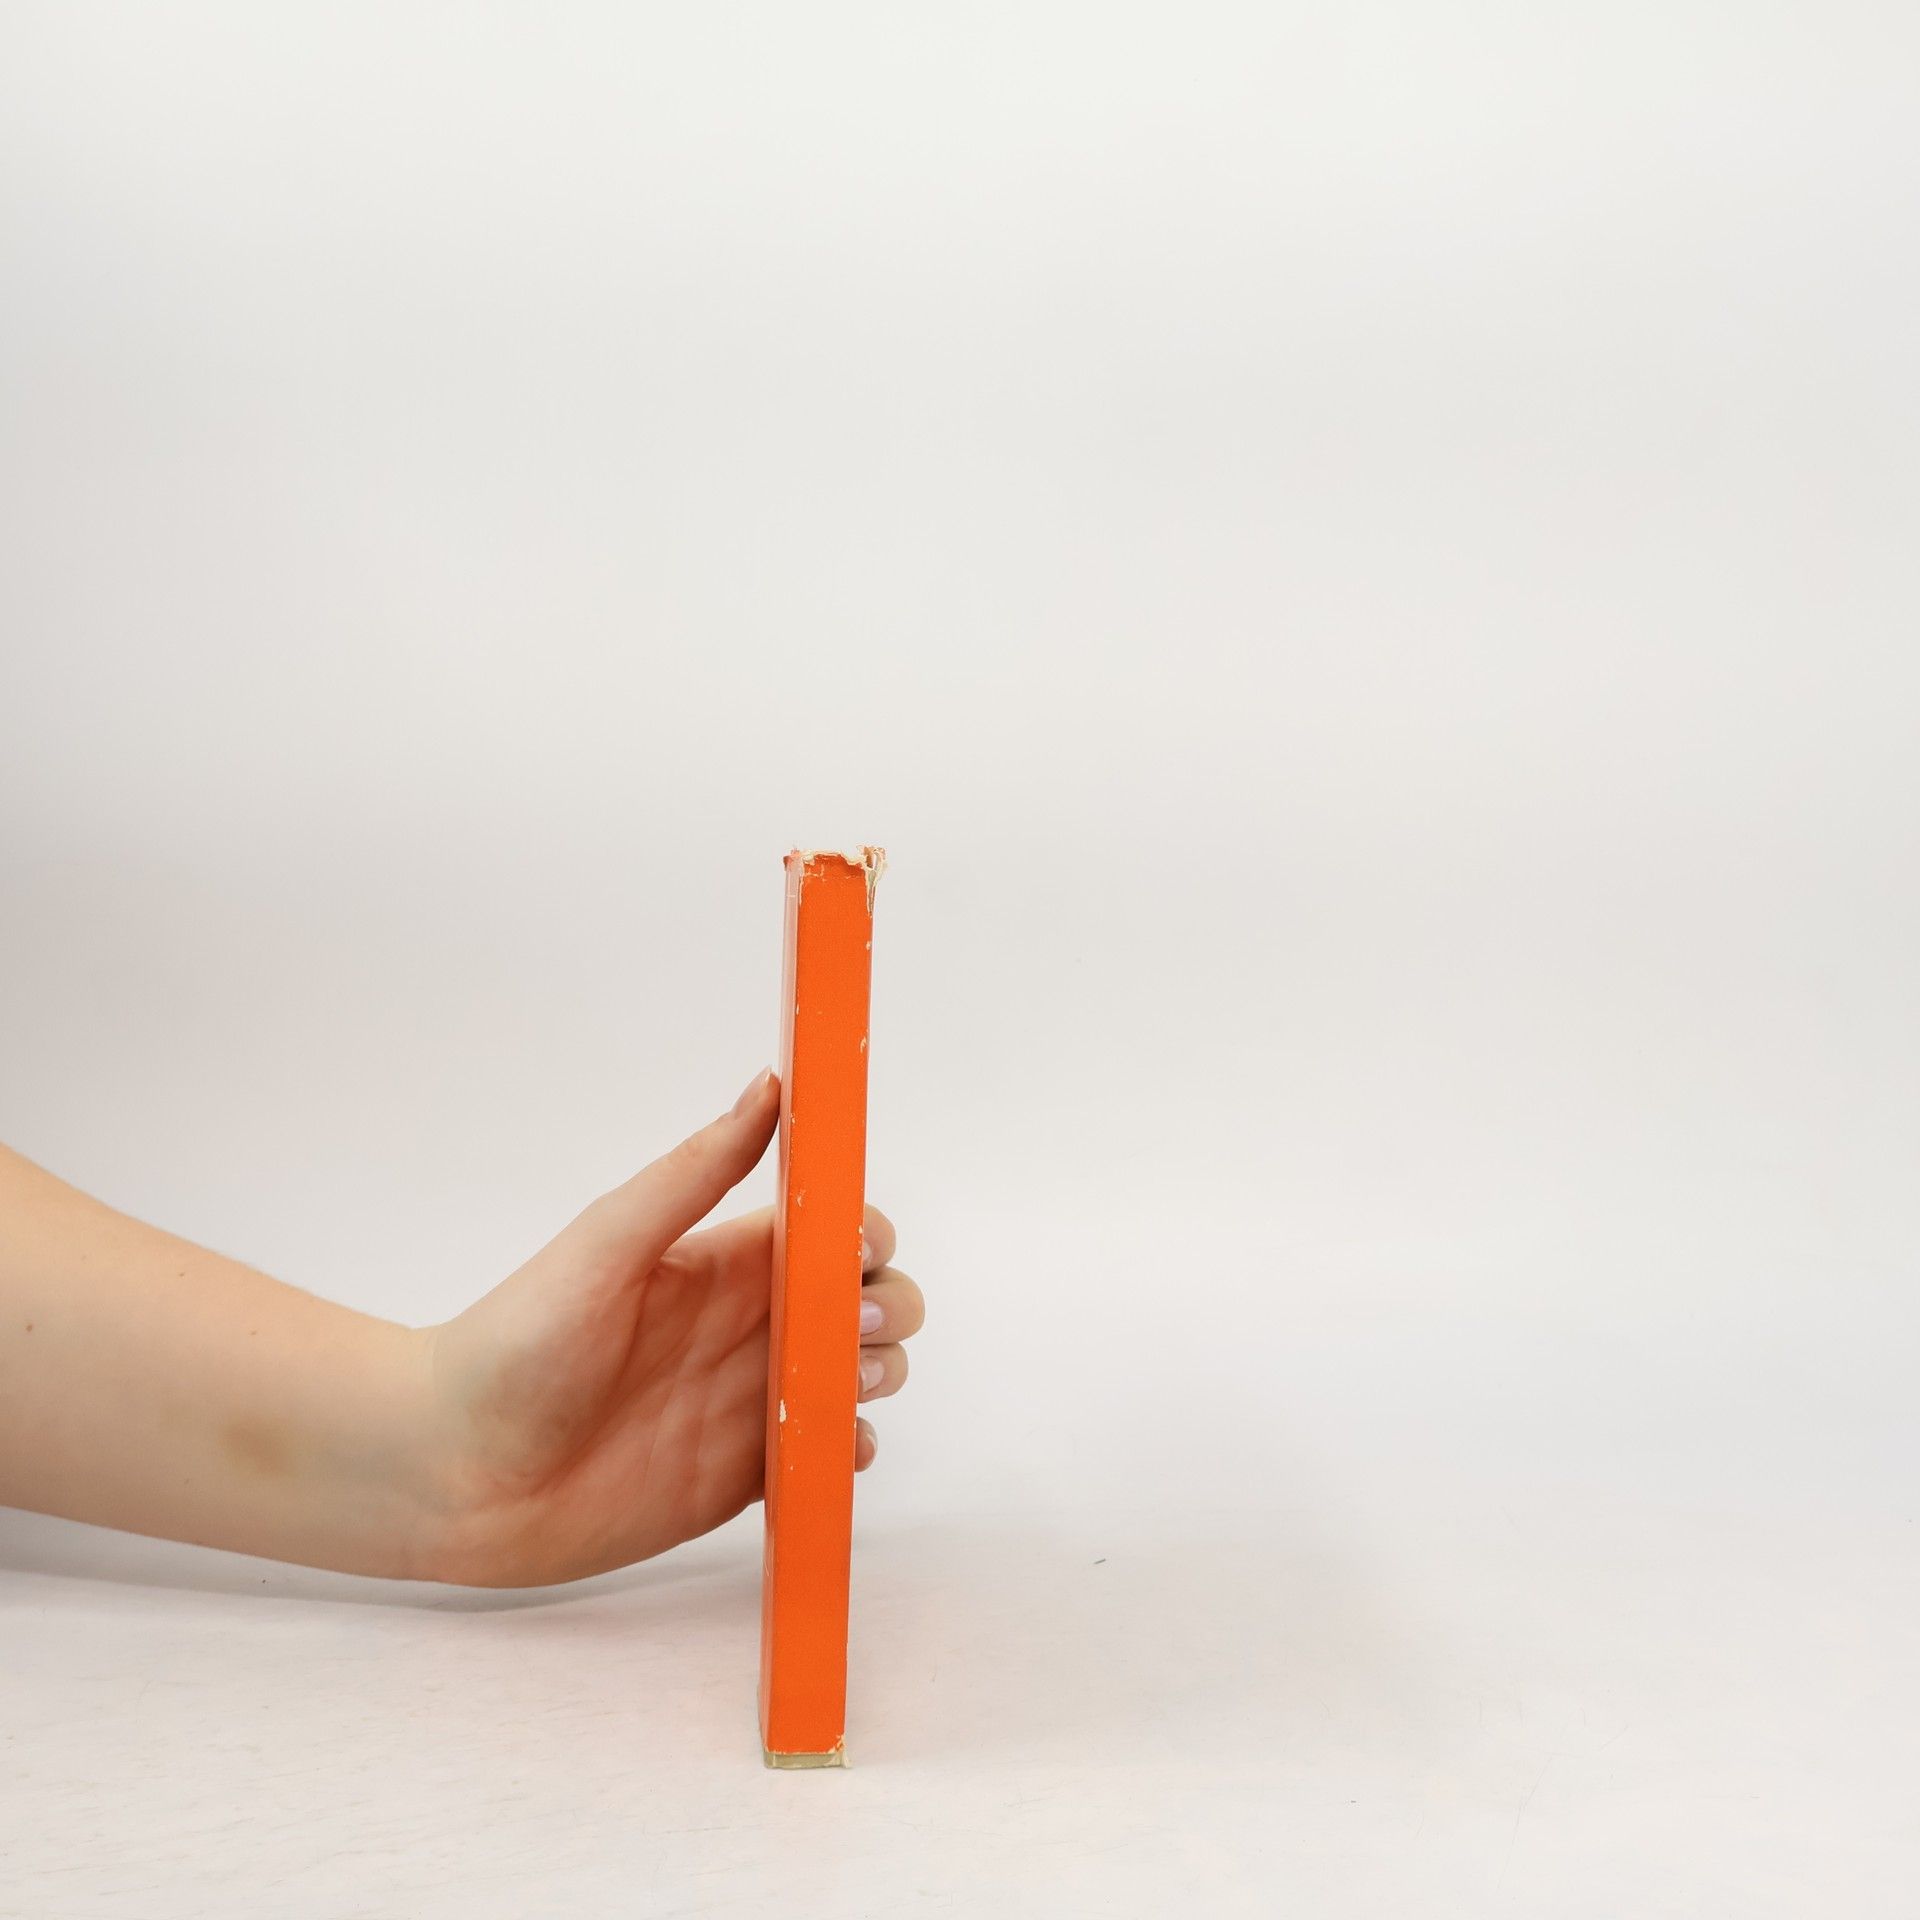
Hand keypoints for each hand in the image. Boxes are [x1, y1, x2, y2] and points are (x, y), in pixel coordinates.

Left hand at [421, 1070, 922, 1586]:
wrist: (453, 1472)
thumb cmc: (516, 1341)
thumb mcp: (609, 1243)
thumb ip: (694, 1172)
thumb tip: (772, 1083)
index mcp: (726, 1262)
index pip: (834, 1232)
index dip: (865, 1238)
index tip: (855, 1255)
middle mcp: (750, 1326)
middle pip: (866, 1303)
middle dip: (887, 1311)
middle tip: (849, 1334)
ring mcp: (751, 1403)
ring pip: (861, 1376)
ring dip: (878, 1376)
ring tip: (838, 1391)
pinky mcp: (744, 1478)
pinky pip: (827, 1460)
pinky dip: (852, 1452)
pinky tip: (831, 1452)